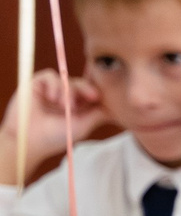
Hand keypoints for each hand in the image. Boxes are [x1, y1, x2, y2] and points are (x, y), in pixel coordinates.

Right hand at [0, 69, 103, 183]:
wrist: (29, 139)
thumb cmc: (55, 137)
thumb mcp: (82, 125)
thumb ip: (98, 114)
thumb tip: (117, 107)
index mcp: (78, 106)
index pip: (91, 92)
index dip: (98, 90)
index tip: (103, 95)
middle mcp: (65, 96)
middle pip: (82, 83)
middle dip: (88, 89)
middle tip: (92, 97)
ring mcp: (51, 89)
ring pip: (67, 79)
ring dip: (69, 91)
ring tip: (64, 106)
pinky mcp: (37, 84)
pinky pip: (51, 76)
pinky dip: (54, 85)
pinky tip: (52, 99)